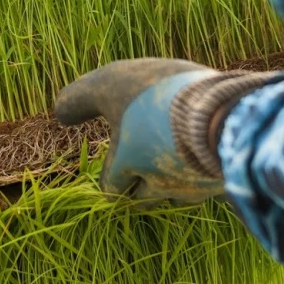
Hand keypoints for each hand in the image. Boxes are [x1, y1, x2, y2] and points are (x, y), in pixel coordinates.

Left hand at [53, 59, 226, 205]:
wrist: (222, 110)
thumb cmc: (157, 97)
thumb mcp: (109, 84)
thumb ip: (79, 98)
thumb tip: (59, 114)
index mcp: (127, 164)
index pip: (110, 189)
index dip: (110, 176)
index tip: (116, 160)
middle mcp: (159, 183)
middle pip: (143, 198)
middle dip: (140, 184)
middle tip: (145, 161)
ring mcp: (195, 185)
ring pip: (179, 194)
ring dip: (175, 178)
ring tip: (178, 153)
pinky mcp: (225, 180)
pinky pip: (210, 182)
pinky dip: (205, 169)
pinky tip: (209, 148)